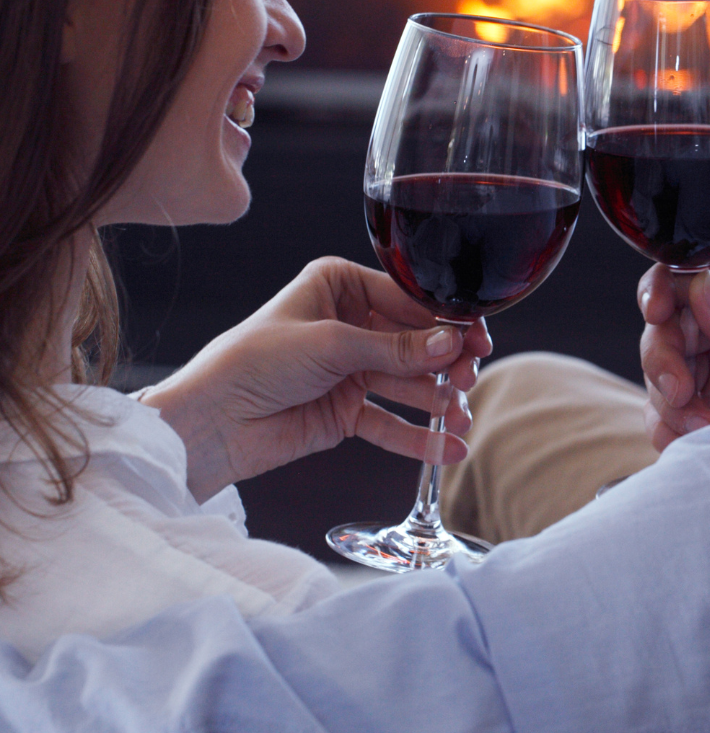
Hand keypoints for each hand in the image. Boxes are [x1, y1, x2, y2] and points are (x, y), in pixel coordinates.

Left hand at [139, 257, 492, 502]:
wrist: (210, 422)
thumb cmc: (252, 362)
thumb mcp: (329, 344)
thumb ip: (394, 348)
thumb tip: (451, 344)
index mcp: (339, 285)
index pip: (406, 300)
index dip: (444, 321)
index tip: (475, 339)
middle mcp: (349, 323)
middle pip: (414, 343)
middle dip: (445, 364)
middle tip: (467, 380)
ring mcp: (350, 368)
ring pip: (408, 384)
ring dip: (438, 402)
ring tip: (461, 419)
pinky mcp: (346, 410)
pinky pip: (391, 422)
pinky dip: (419, 436)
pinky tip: (448, 447)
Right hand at [638, 259, 709, 450]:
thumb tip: (700, 286)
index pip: (699, 273)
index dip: (666, 287)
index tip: (656, 312)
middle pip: (668, 322)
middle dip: (663, 354)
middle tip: (679, 390)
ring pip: (660, 367)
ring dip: (670, 398)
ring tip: (704, 425)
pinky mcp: (709, 410)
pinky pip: (666, 411)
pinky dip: (671, 426)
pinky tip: (700, 437)